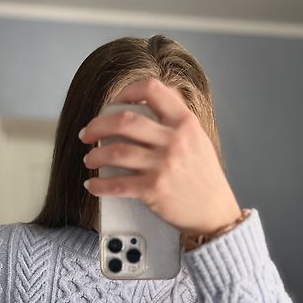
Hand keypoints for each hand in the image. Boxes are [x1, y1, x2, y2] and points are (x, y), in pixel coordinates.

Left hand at [80, 77, 241, 236]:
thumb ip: (175, 125)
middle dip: (98, 125)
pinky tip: (92, 186)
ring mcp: (163, 165)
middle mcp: (174, 140)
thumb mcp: (198, 141)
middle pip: (125, 120)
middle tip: (87, 134)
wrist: (215, 213)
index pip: (152, 90)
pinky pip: (117, 184)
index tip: (113, 103)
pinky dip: (99, 186)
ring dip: (96, 156)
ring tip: (90, 160)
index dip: (127, 92)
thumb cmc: (204, 178)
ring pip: (116, 151)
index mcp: (185, 123)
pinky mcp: (153, 189)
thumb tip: (142, 113)